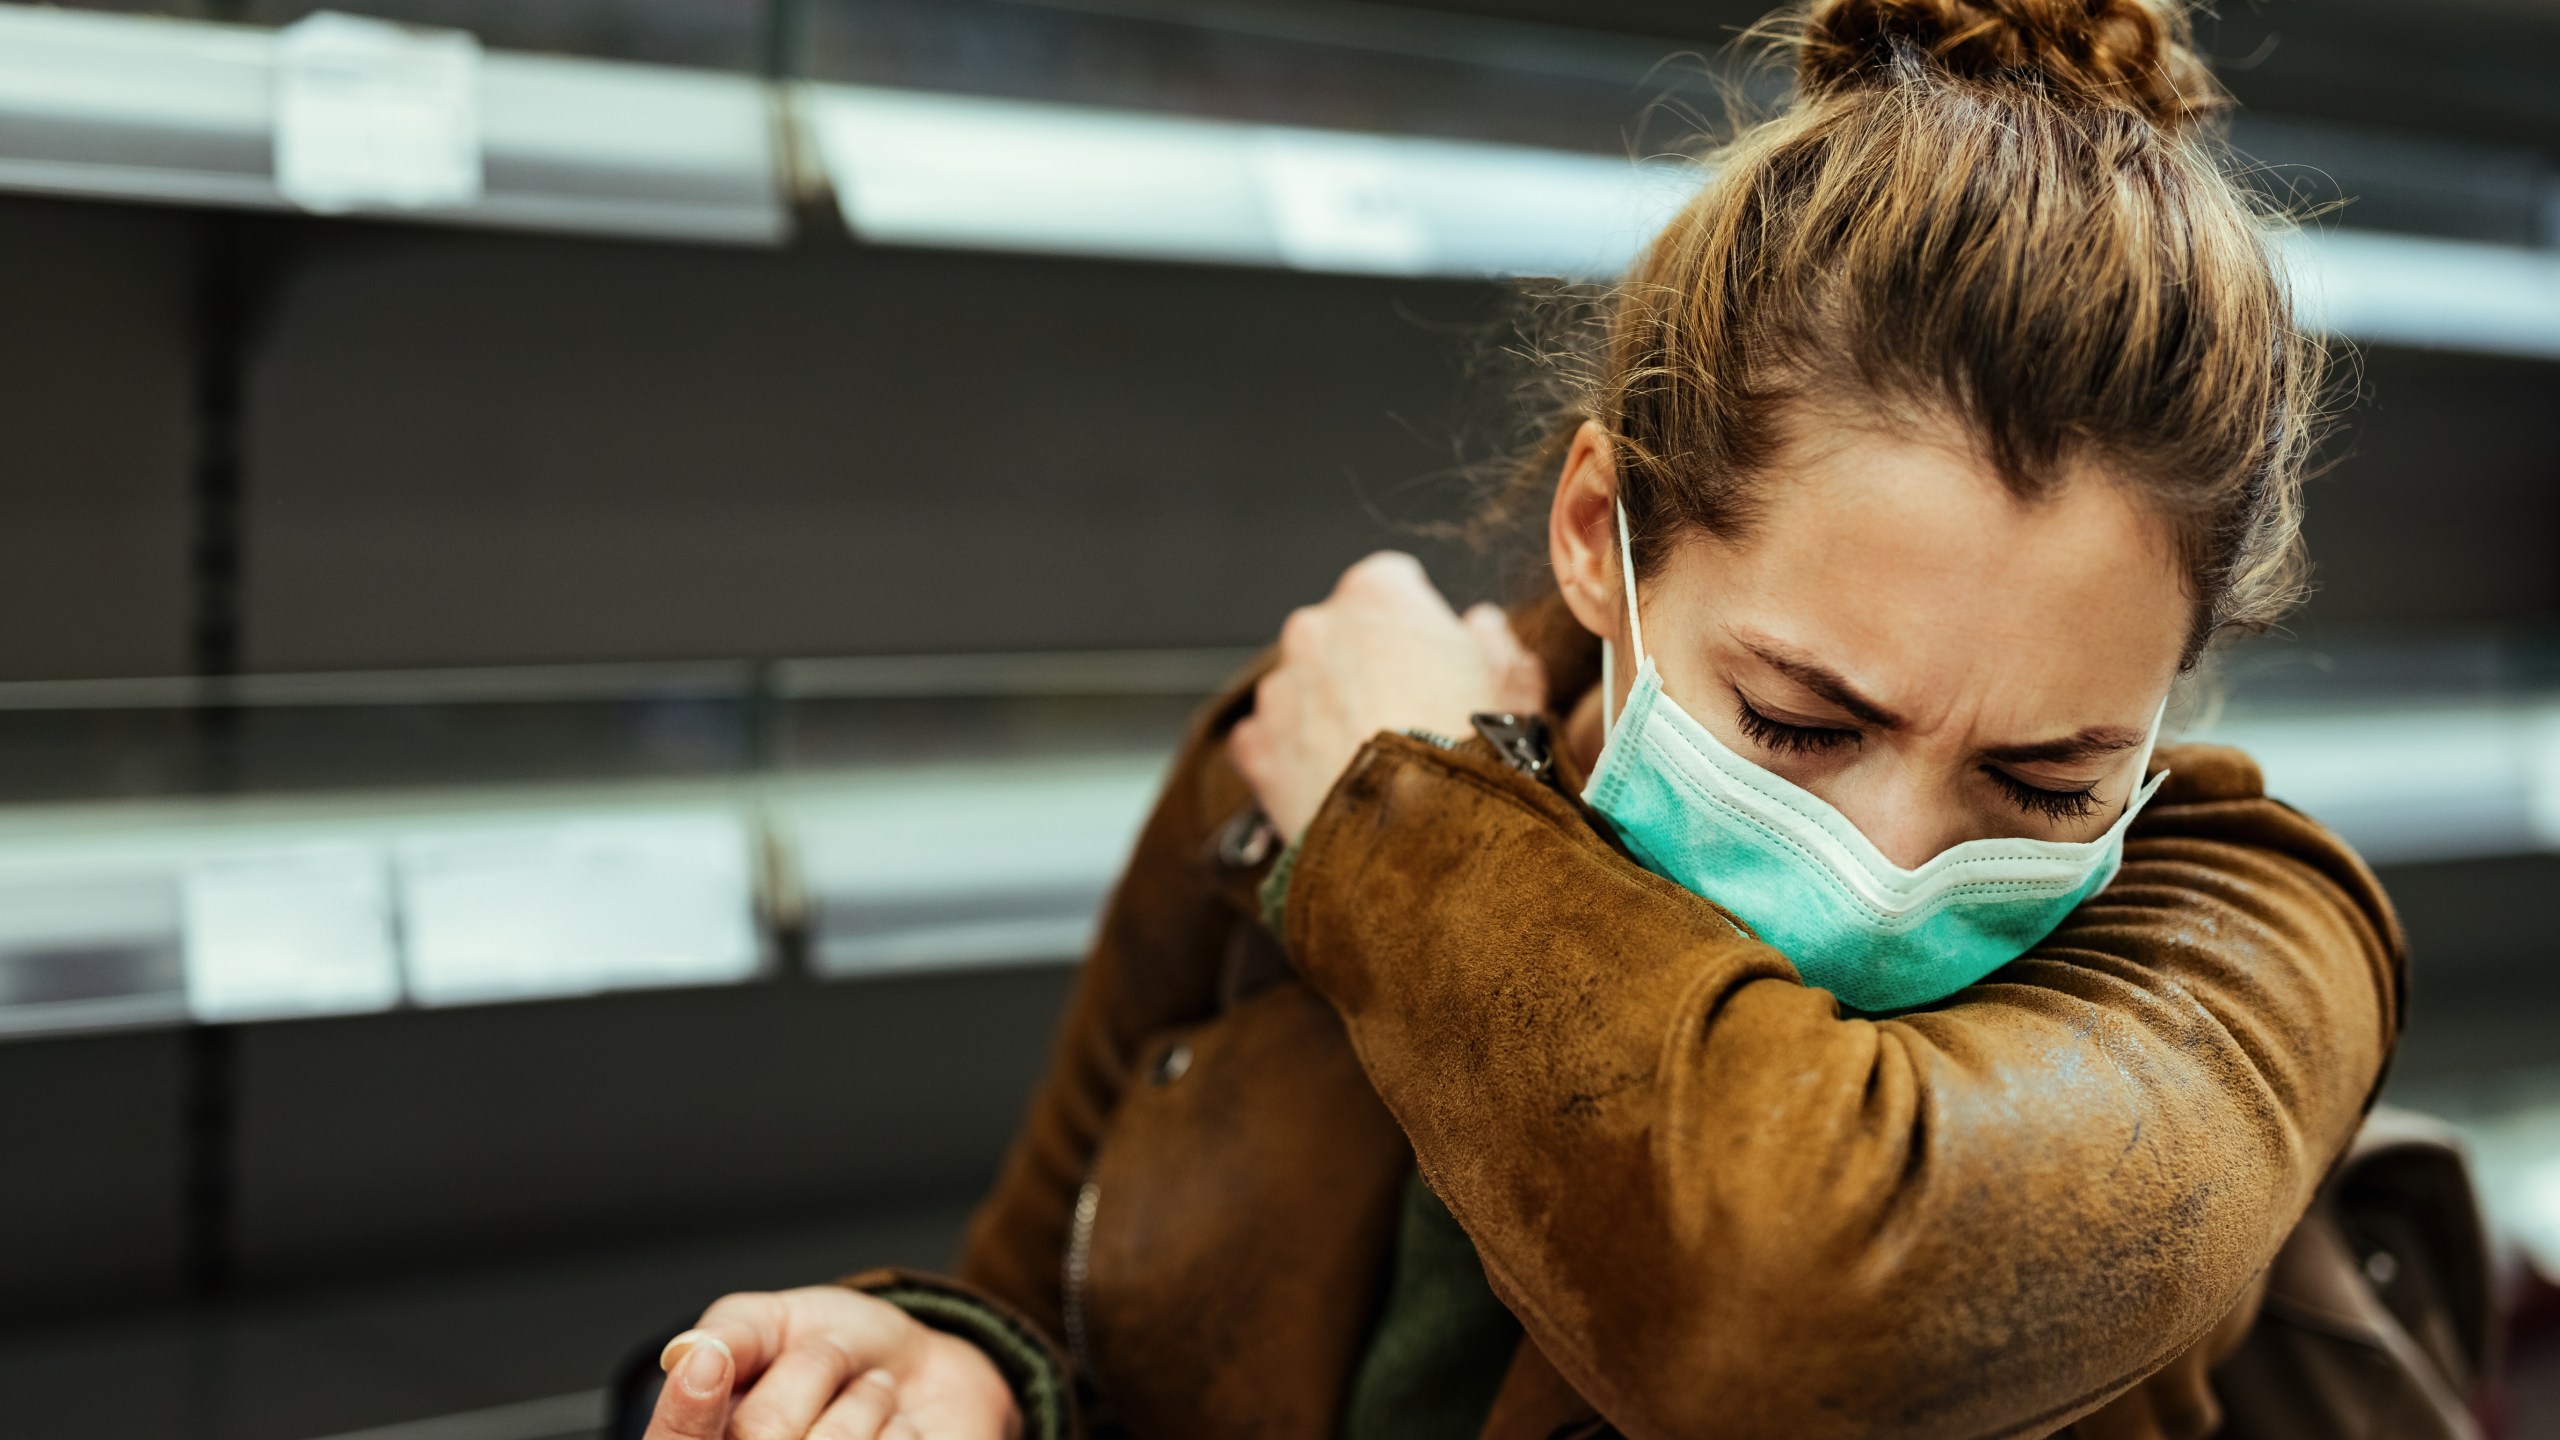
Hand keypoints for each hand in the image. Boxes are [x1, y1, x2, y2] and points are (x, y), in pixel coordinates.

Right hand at [642, 1286, 1020, 1439]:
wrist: (918, 1377)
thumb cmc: (839, 1355)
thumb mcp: (776, 1322)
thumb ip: (731, 1333)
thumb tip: (685, 1352)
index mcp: (704, 1439)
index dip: (685, 1412)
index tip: (708, 1362)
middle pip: (760, 1432)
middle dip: (811, 1368)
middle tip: (833, 1357)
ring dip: (863, 1399)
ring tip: (867, 1395)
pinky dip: (898, 1428)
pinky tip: (893, 1428)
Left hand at [1231, 552, 1545, 841]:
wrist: (1426, 843)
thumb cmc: (1477, 758)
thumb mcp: (1516, 687)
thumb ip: (1496, 641)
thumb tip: (1484, 627)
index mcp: (1379, 596)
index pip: (1391, 582)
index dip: (1415, 621)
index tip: (1431, 654)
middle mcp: (1317, 629)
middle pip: (1339, 635)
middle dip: (1366, 666)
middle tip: (1406, 715)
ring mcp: (1280, 688)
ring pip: (1302, 689)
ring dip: (1328, 712)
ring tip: (1372, 762)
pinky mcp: (1255, 748)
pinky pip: (1270, 743)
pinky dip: (1294, 759)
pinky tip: (1335, 787)